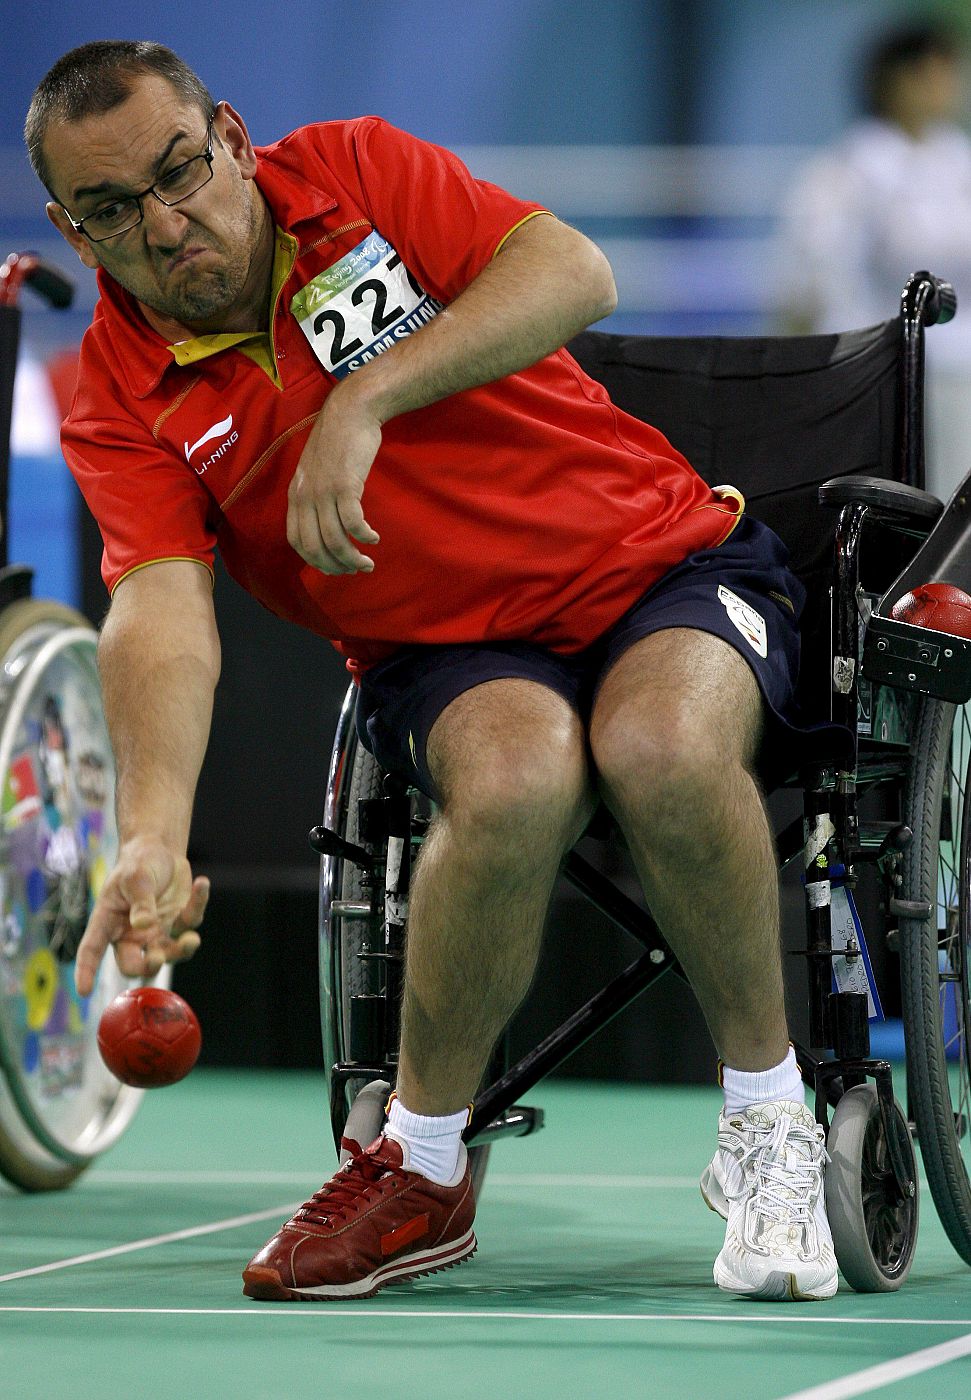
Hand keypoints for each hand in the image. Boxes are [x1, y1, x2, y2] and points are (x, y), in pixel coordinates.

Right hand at [75, 836, 207, 996]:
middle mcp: (132, 935)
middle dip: (148, 966)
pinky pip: (191, 923)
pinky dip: (198, 905)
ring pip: (169, 954)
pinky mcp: (180, 924)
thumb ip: (140, 902)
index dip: (86, 971)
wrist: (159, 851)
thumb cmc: (138, 864)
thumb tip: (144, 926)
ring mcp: (158, 933)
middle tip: (158, 957)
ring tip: (191, 939)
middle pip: (135, 965)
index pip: (92, 950)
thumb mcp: (135, 878)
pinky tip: (201, 884)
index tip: (84, 991)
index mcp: (109, 923)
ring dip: (181, 950)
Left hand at [287, 389, 381, 573]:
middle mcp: (305, 496)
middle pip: (314, 546)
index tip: (334, 567)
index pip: (297, 541)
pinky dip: (364, 536)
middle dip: (334, 565)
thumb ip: (314, 494)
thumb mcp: (315, 469)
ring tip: (367, 563)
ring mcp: (324, 491)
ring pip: (334, 539)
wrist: (351, 411)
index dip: (315, 561)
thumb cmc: (338, 440)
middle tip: (354, 570)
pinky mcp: (345, 485)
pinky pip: (353, 522)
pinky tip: (374, 539)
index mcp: (295, 494)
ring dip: (352, 558)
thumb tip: (325, 522)